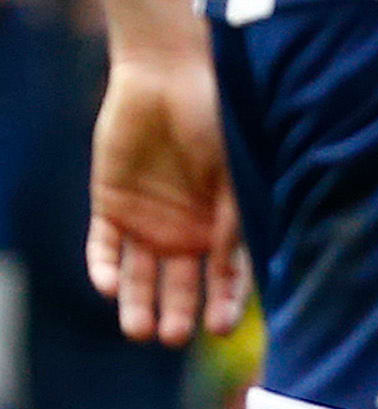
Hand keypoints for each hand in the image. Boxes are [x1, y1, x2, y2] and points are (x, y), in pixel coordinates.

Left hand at [88, 45, 247, 345]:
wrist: (170, 72)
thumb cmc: (219, 117)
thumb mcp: (238, 171)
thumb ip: (237, 218)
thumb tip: (243, 270)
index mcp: (226, 224)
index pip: (227, 278)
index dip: (225, 304)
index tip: (220, 327)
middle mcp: (188, 230)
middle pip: (181, 286)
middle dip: (178, 314)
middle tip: (175, 336)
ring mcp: (147, 219)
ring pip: (139, 277)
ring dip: (137, 306)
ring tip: (139, 330)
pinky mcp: (110, 204)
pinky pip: (103, 247)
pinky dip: (103, 268)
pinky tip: (107, 285)